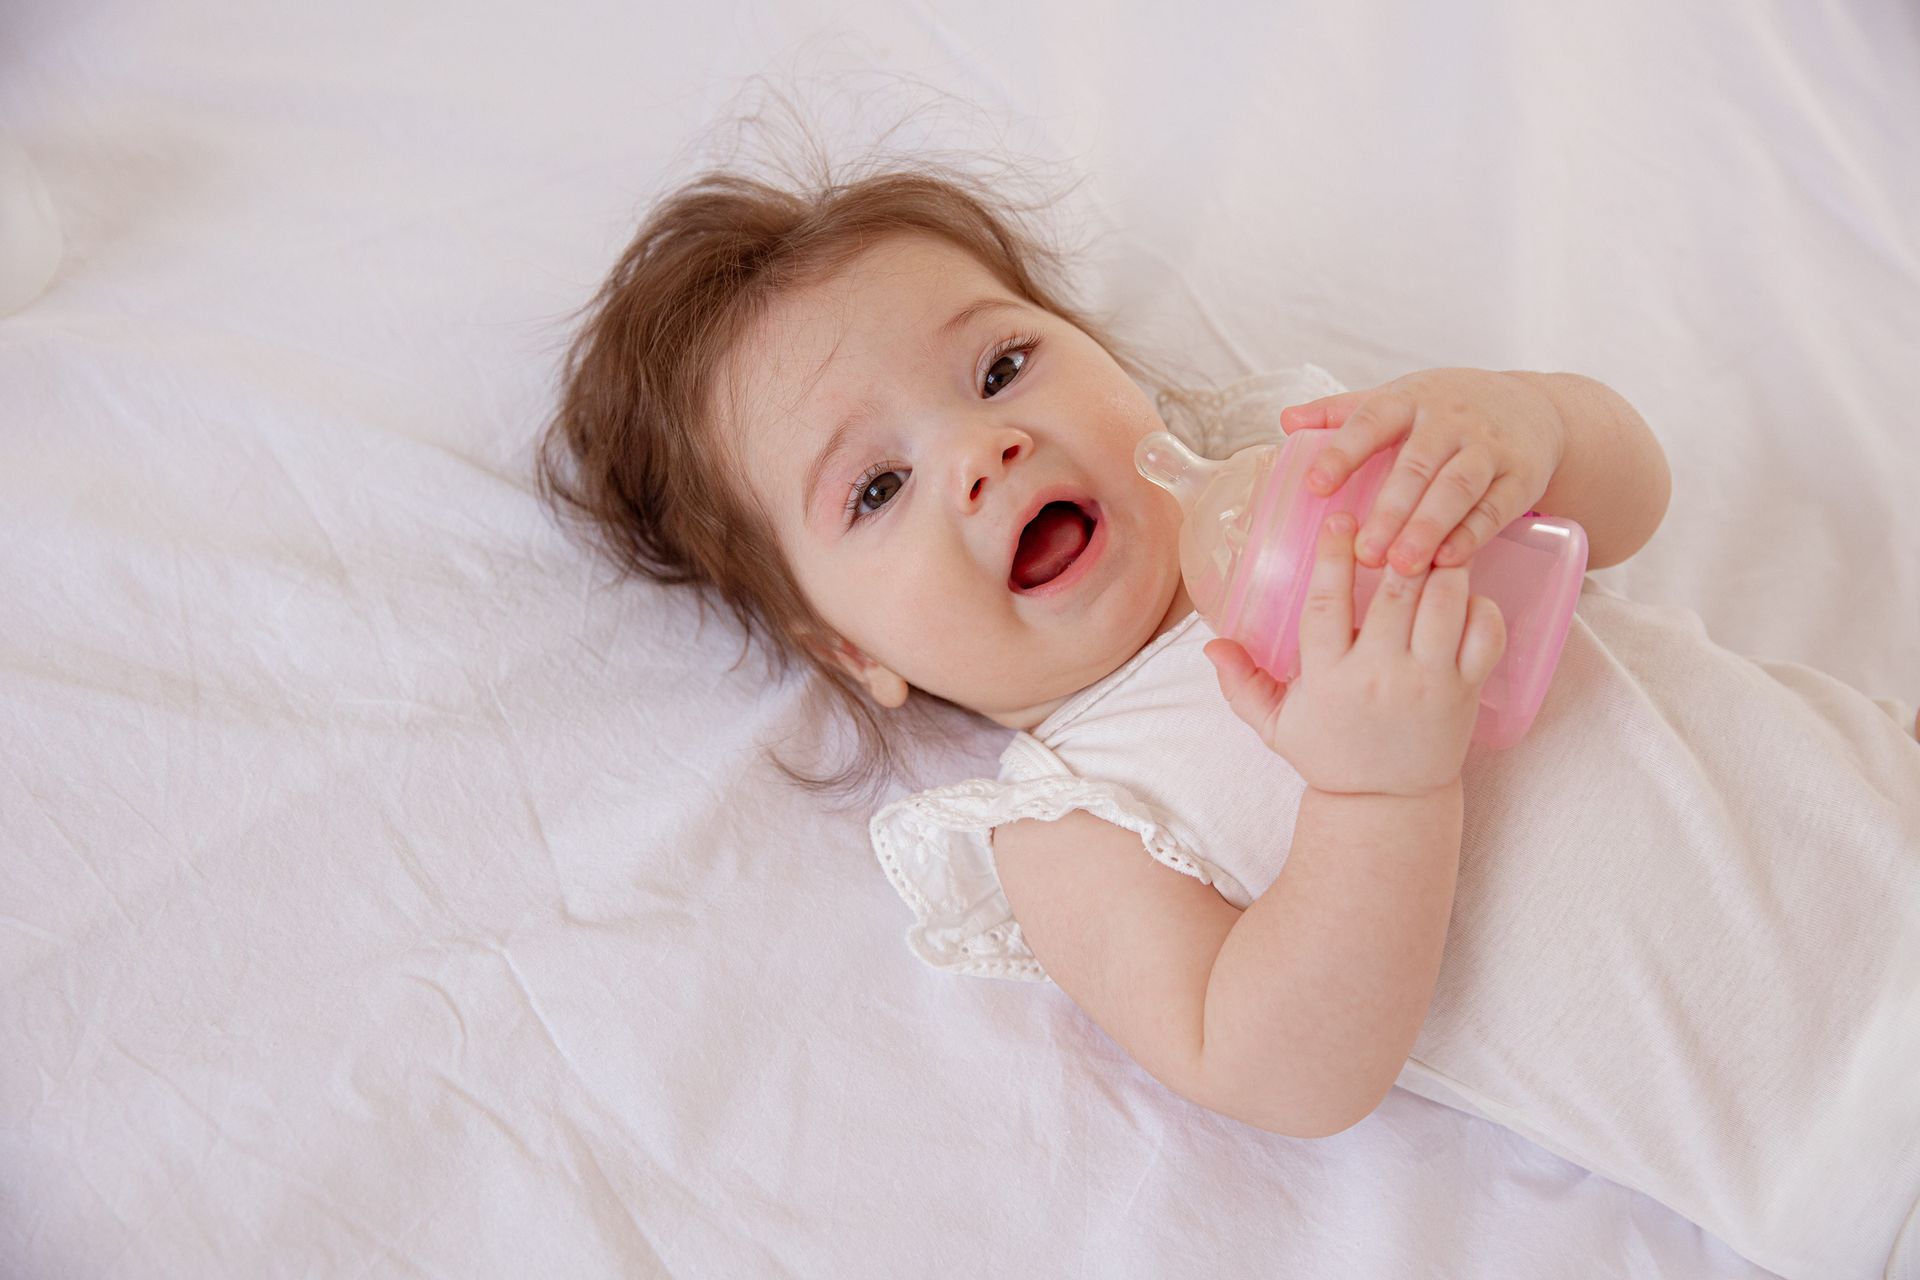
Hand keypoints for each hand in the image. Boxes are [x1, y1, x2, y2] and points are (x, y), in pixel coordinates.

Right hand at [1202, 512, 1505, 797]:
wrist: (1388, 806)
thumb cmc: (1331, 755)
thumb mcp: (1275, 725)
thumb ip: (1241, 684)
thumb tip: (1211, 644)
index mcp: (1330, 677)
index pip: (1329, 604)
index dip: (1334, 556)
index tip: (1339, 518)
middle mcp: (1382, 676)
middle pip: (1395, 593)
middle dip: (1398, 545)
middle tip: (1398, 513)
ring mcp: (1430, 682)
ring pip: (1447, 602)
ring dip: (1442, 565)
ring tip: (1433, 542)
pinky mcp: (1467, 690)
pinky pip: (1487, 633)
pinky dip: (1481, 604)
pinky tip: (1464, 593)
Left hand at [1278, 369, 1565, 574]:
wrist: (1533, 408)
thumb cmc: (1446, 410)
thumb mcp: (1398, 399)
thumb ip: (1342, 413)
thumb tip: (1286, 420)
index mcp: (1410, 400)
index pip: (1371, 421)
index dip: (1343, 453)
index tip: (1315, 485)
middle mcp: (1450, 420)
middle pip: (1416, 466)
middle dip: (1390, 510)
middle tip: (1362, 553)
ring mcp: (1489, 448)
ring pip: (1457, 489)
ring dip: (1428, 528)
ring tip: (1400, 567)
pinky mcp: (1521, 477)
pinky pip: (1495, 509)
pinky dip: (1472, 536)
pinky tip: (1448, 562)